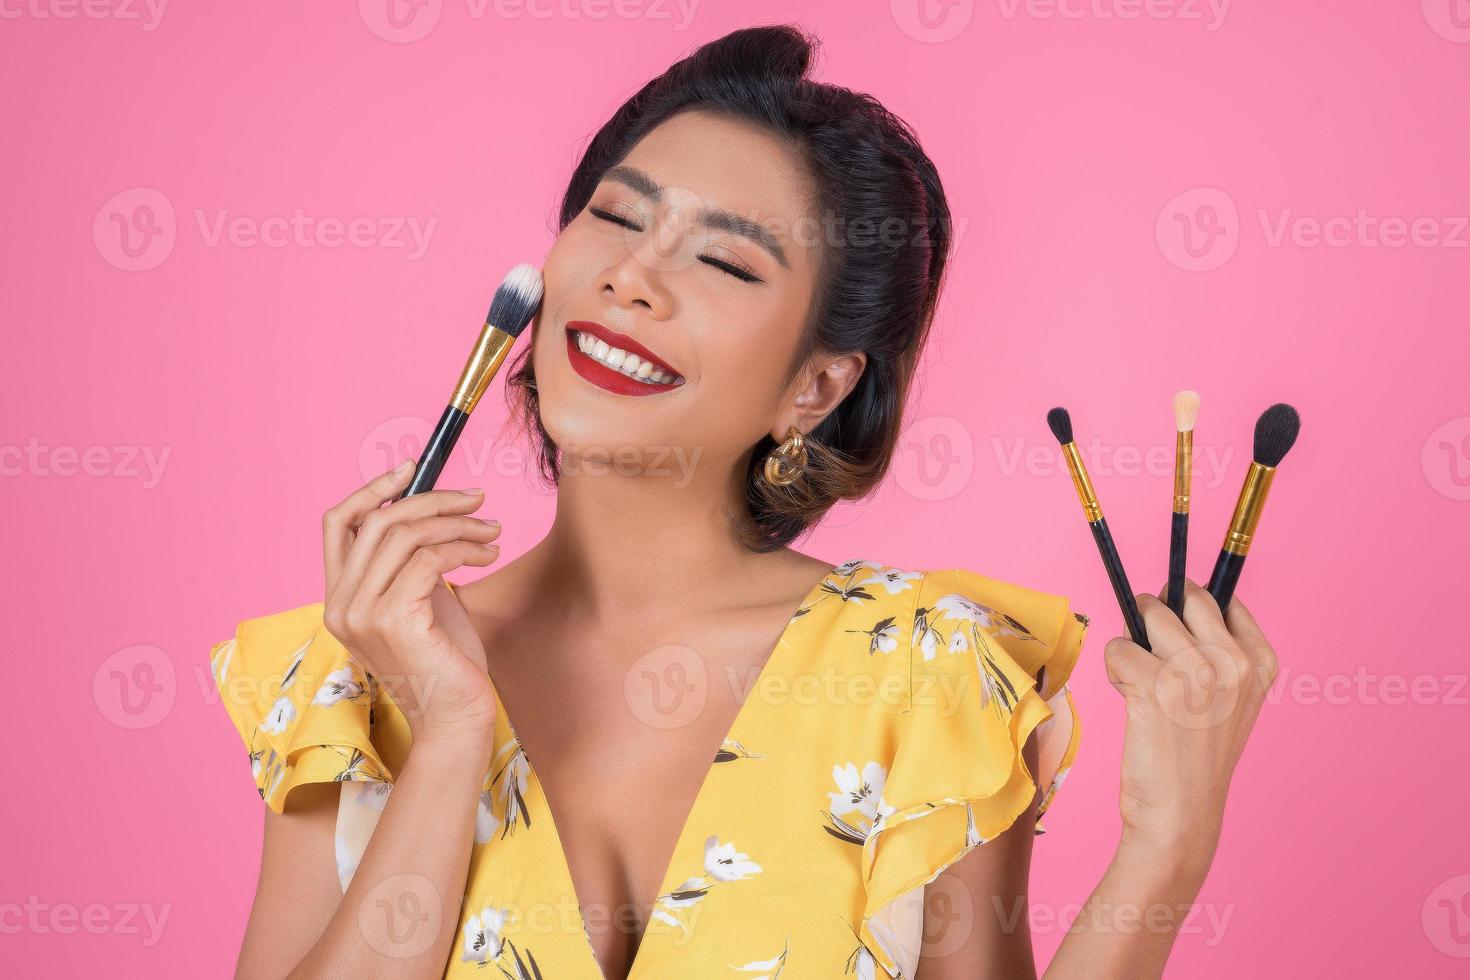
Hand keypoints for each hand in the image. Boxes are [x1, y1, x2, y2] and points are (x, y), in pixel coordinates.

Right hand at [321, 458, 501, 745]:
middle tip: (477, 498)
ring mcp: (361, 613)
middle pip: (376, 521)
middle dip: (432, 500)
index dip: (371, 490)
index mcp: (339, 599)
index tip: (411, 468)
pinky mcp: (393, 619)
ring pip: (404, 534)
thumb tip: (432, 509)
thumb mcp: (423, 601)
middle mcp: (340, 605)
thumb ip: (413, 561)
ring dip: (457, 523)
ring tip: (492, 531)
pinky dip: (464, 548)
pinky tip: (488, 556)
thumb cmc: (445, 662)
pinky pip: (430, 557)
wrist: (455, 719)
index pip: (336, 525)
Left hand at [1103, 579, 1278, 870]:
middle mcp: (1233, 661)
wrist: (1182, 813)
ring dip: (1133, 644)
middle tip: (1153, 653)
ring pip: (1147, 615)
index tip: (1178, 629)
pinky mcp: (1155, 683)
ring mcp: (1195, 670)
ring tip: (1143, 683)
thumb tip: (1165, 601)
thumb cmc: (1196, 755)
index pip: (1222, 597)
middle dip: (1158, 615)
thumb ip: (1216, 651)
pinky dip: (1114, 668)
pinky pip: (1117, 647)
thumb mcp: (1230, 700)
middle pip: (1183, 597)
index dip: (1190, 607)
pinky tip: (1130, 698)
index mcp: (1259, 661)